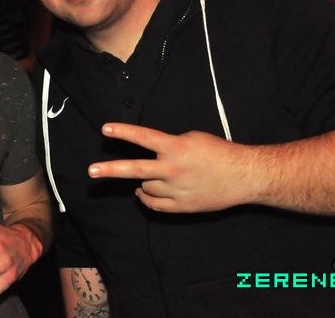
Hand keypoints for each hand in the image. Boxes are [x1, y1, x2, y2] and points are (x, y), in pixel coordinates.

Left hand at [88, 123, 257, 212]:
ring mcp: (176, 190)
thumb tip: (150, 153)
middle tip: (91, 171)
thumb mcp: (192, 139)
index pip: (143, 137)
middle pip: (135, 169)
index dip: (123, 132)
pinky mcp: (181, 206)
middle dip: (110, 170)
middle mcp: (172, 169)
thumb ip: (168, 145)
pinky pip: (154, 204)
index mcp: (176, 148)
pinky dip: (146, 198)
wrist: (243, 177)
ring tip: (152, 176)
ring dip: (144, 181)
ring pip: (145, 186)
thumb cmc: (218, 153)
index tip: (105, 129)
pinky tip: (145, 192)